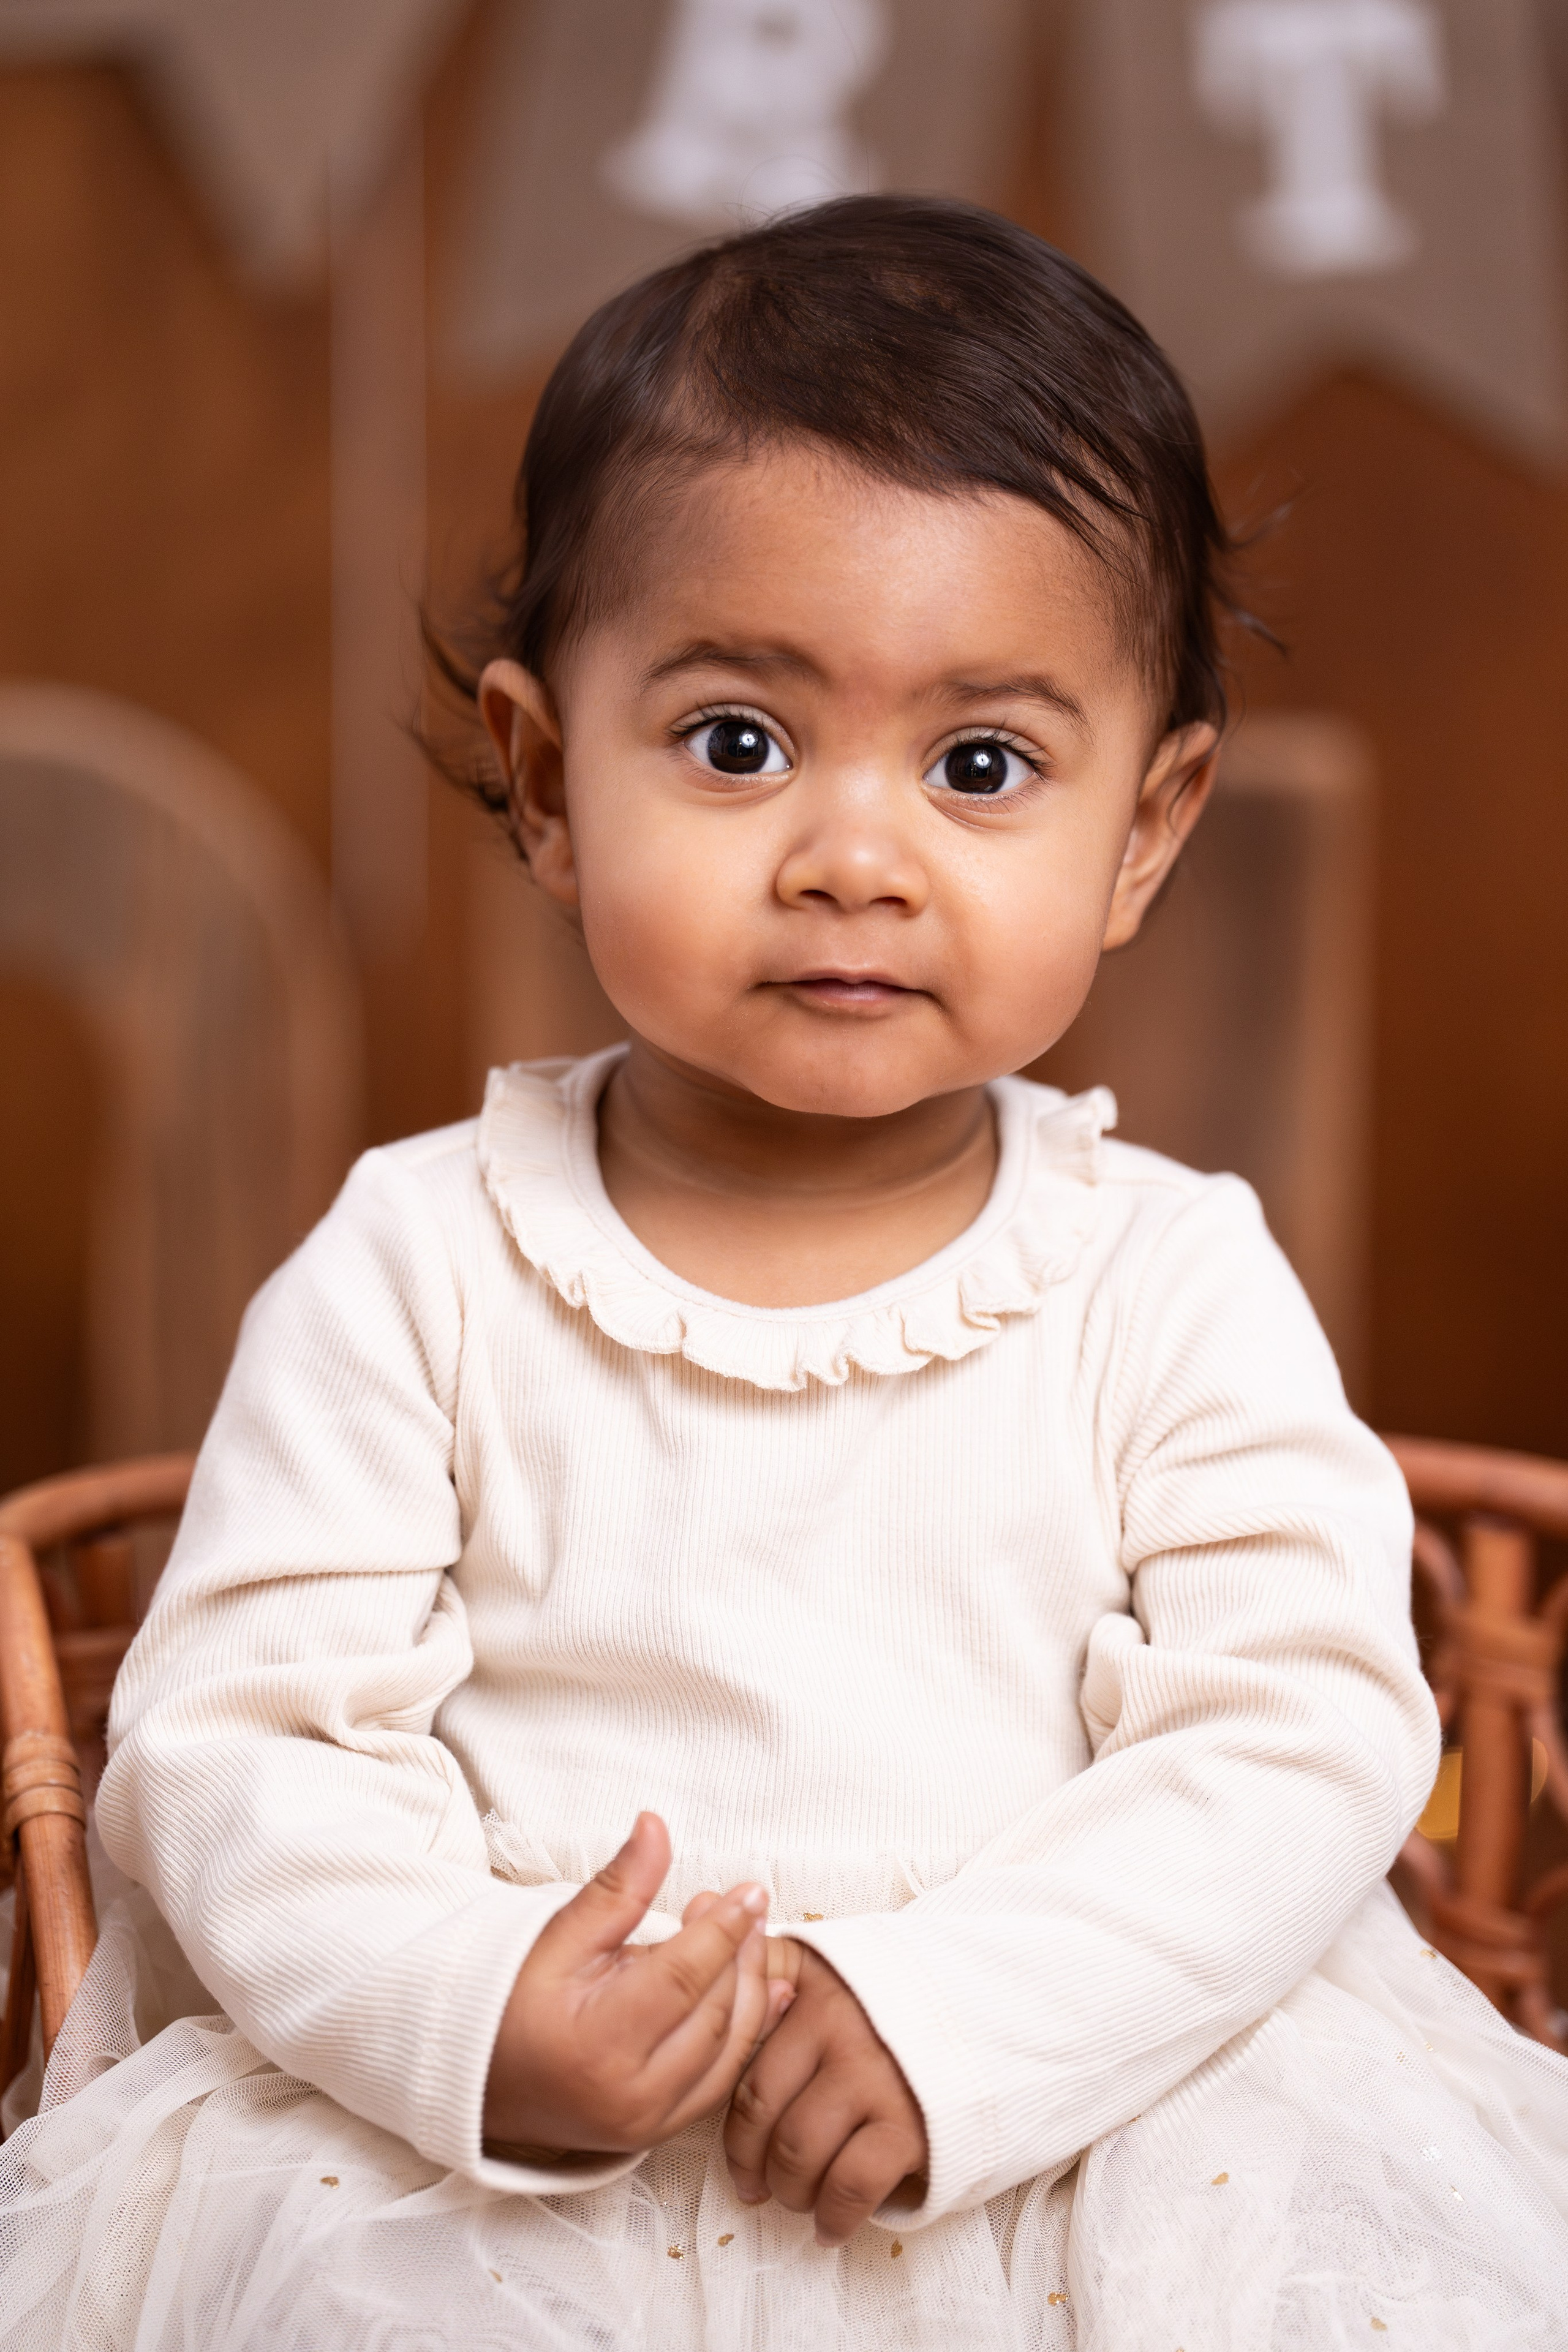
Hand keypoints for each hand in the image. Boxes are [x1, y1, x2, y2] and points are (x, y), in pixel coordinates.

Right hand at [482, 1812, 790, 2156]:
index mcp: (601, 2044)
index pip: (684, 1977)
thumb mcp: (559, 1936)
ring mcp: (647, 2123)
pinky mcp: (656, 2133)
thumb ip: (618, 1887)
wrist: (474, 2078)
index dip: (723, 1929)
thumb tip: (655, 1826)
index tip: (750, 1891)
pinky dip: (748, 2034)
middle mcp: (632, 2096)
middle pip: (714, 2013)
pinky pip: (720, 2082)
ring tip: (750, 1936)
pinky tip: (767, 1992)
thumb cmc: (509, 2003)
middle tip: (743, 1905)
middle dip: (737, 1953)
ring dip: (749, 1989)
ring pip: (727, 2050)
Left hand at [723, 1938, 927, 2245]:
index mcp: (812, 1984)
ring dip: (790, 2191)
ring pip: (798, 2153)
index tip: (732, 2146)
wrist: (1003, 2015)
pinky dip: (834, 2216)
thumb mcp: (834, 1962)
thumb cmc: (900, 2004)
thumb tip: (694, 1911)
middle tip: (757, 2184)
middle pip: (761, 2112)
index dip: (725, 2113)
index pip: (739, 2054)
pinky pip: (849, 2186)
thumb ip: (768, 1955)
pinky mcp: (909, 2124)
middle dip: (751, 2162)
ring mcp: (872, 2075)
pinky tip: (831, 2226)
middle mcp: (837, 2025)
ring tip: (797, 2199)